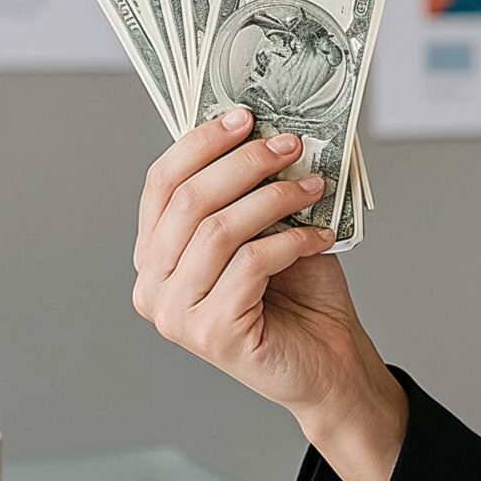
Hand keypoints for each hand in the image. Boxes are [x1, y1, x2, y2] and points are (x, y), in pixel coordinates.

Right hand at [131, 107, 372, 420]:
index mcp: (154, 256)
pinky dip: (291, 240)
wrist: (328, 362)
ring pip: (218, 230)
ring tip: (313, 187)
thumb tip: (258, 130)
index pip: (161, 185)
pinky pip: (250, 264)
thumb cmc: (296, 297)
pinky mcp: (212, 334)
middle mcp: (152, 287)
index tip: (245, 117)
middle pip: (188, 202)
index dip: (201, 143)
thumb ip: (245, 193)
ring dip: (273, 198)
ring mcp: (177, 315)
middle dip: (244, 163)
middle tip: (289, 145)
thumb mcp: (265, 231)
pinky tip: (318, 236)